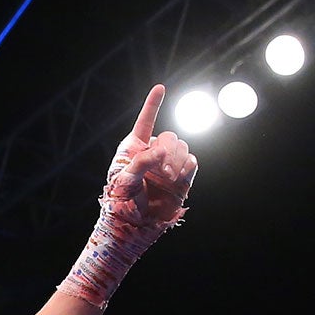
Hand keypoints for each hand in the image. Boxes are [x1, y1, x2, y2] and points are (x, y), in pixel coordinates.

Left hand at [103, 86, 196, 228]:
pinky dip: (187, 168)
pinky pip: (192, 162)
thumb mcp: (125, 180)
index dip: (153, 104)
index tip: (160, 88)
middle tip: (162, 172)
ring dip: (176, 161)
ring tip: (167, 178)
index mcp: (134, 148)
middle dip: (168, 151)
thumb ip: (141, 161)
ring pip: (183, 147)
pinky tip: (178, 177)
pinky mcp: (181, 177)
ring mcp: (168, 164)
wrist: (134, 226)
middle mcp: (153, 152)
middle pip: (170, 136)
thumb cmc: (122, 202)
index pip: (146, 121)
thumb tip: (161, 152)